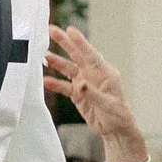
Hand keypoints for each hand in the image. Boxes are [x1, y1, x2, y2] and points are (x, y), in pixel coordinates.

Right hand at [42, 22, 141, 152]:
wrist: (115, 131)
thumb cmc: (118, 115)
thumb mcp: (108, 104)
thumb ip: (92, 93)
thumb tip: (80, 84)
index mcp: (105, 73)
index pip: (90, 54)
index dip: (80, 42)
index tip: (70, 30)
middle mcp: (94, 75)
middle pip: (77, 56)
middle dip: (64, 43)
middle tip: (51, 31)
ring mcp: (84, 84)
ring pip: (68, 69)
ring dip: (57, 63)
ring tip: (44, 56)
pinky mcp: (78, 95)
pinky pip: (64, 86)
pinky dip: (55, 84)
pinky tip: (46, 81)